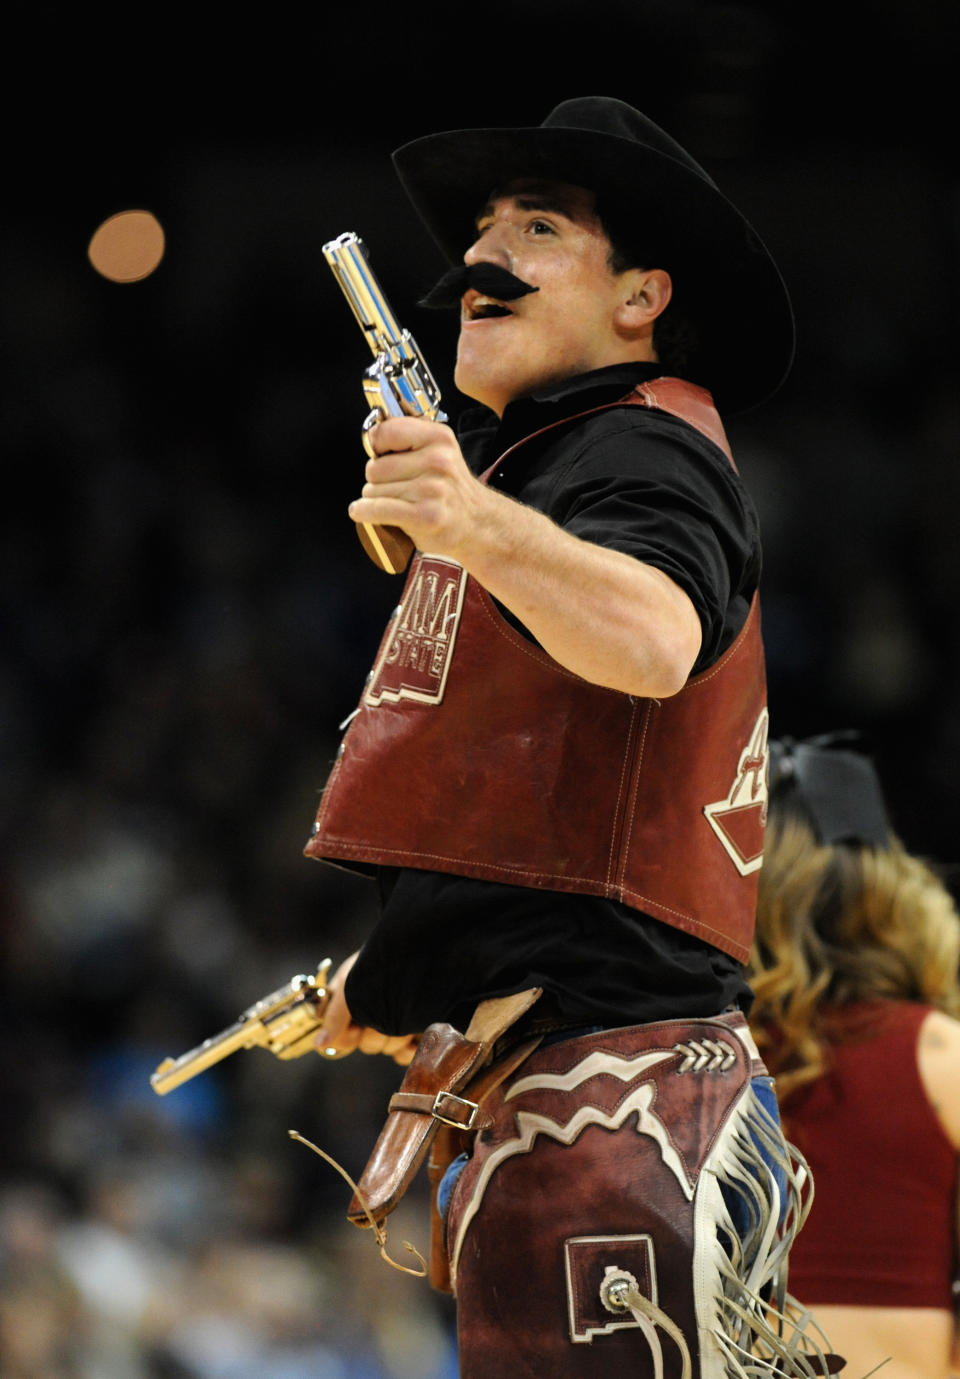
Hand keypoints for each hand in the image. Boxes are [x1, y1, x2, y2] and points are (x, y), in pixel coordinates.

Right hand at [314, 952, 418, 1065]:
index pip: (342, 1040)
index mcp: (352, 1006)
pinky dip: (410, 1047)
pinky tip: (416, 1033)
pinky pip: (406, 1054)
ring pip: (389, 1048)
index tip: (357, 1026)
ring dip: (397, 1035)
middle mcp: (372, 1017)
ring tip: (405, 1013)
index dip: (348, 1038)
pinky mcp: (415, 1031)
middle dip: (376, 1034)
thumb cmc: (377, 961)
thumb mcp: (349, 983)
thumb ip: (334, 1016)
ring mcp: (395, 1025)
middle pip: (367, 1045)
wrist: (417, 951)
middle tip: (385, 1015)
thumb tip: (318, 1043)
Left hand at [348, 416, 488, 561]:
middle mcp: (438, 461)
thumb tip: (371, 437)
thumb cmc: (450, 489)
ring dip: (376, 499)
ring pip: (373, 490)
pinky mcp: (425, 516)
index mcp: (439, 438)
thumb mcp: (440, 451)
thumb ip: (409, 438)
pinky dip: (364, 512)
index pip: (385, 431)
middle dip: (378, 480)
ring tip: (400, 503)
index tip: (382, 455)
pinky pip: (376, 509)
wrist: (478, 523)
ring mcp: (432, 490)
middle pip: (374, 467)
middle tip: (397, 487)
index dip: (376, 446)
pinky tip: (364, 512)